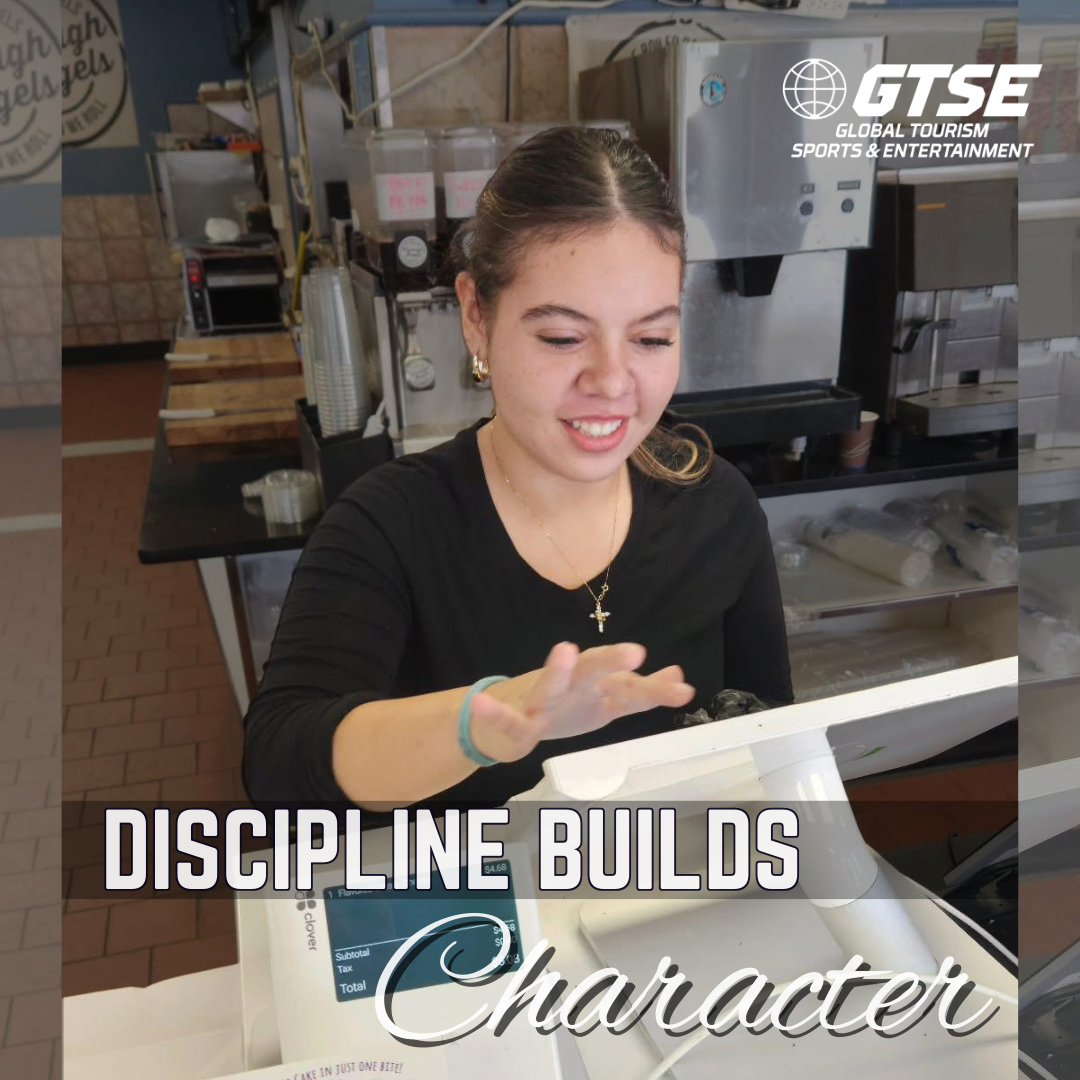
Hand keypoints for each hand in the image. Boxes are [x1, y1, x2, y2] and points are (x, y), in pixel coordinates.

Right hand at [467, 641, 693, 763]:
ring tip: (565, 650)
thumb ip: (640, 693)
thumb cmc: (560, 707)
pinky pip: (507, 720)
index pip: (628, 686)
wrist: (501, 718)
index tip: (683, 688)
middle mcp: (570, 686)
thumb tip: (680, 677)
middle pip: (591, 671)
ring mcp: (541, 701)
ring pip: (550, 686)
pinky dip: (494, 713)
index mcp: (594, 685)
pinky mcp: (515, 720)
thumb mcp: (605, 702)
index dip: (655, 688)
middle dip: (611, 662)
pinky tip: (481, 704)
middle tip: (636, 652)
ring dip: (557, 670)